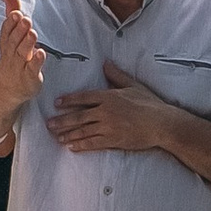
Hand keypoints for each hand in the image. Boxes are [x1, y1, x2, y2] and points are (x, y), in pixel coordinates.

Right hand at [0, 0, 45, 117]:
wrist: (6, 88)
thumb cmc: (12, 55)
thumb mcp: (11, 33)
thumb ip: (12, 10)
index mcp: (7, 42)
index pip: (6, 31)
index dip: (10, 23)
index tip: (16, 13)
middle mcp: (11, 54)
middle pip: (14, 41)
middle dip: (19, 30)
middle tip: (25, 20)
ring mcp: (20, 67)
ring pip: (22, 54)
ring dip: (27, 43)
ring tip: (33, 33)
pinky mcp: (29, 78)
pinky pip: (32, 70)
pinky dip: (36, 62)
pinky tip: (41, 53)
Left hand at [44, 57, 170, 155]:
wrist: (161, 123)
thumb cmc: (149, 103)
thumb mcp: (133, 85)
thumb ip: (117, 75)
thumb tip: (105, 63)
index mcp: (109, 96)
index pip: (84, 97)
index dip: (69, 100)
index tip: (57, 103)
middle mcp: (106, 111)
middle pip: (79, 116)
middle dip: (62, 120)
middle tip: (49, 123)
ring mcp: (109, 127)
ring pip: (83, 131)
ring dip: (68, 134)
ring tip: (56, 136)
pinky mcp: (113, 140)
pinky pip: (93, 143)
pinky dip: (81, 145)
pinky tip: (71, 146)